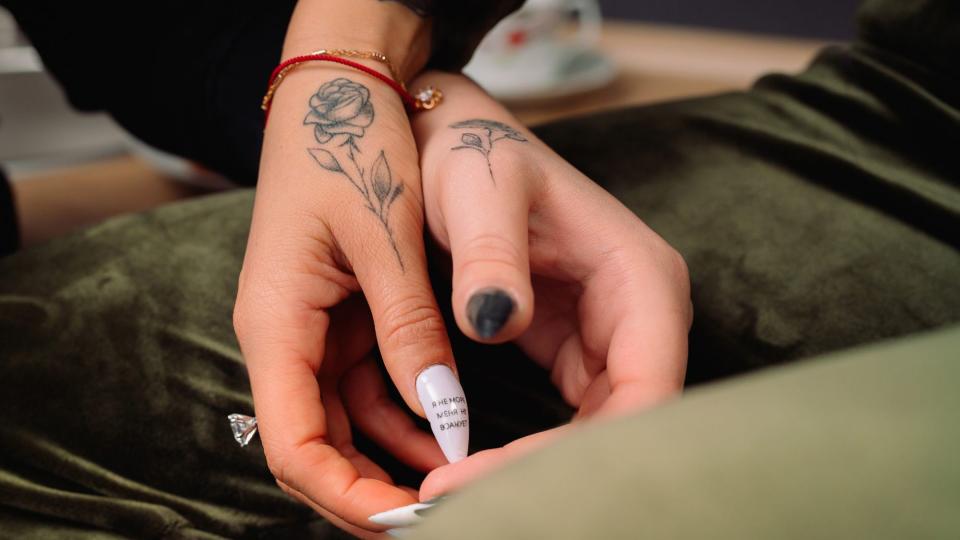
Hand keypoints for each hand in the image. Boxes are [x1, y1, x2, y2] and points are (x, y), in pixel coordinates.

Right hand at [233, 3, 455, 536]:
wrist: (340, 92)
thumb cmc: (350, 147)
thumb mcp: (383, 236)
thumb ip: (409, 326)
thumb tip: (443, 414)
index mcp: (276, 321)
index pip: (293, 446)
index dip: (344, 497)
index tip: (407, 521)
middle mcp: (283, 336)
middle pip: (313, 447)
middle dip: (368, 491)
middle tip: (436, 516)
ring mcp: (310, 329)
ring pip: (341, 423)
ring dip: (390, 459)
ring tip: (454, 480)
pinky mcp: (338, 317)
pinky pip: (364, 385)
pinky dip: (402, 415)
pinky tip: (445, 431)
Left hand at [408, 72, 692, 497]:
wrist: (452, 141)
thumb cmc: (469, 153)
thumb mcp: (477, 185)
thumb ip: (490, 252)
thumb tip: (494, 324)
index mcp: (640, 278)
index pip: (642, 394)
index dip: (577, 451)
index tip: (485, 475)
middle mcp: (638, 315)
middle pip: (623, 427)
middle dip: (550, 474)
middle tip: (457, 500)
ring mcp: (608, 335)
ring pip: (596, 435)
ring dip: (533, 472)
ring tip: (452, 494)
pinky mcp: (572, 350)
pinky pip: (566, 421)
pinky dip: (522, 452)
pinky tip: (466, 470)